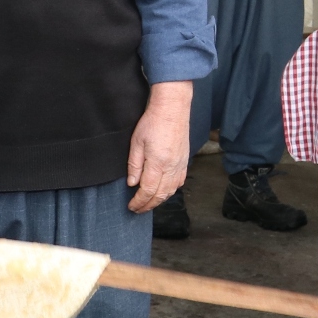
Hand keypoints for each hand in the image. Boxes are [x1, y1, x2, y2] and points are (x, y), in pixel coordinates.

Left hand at [127, 81, 192, 211]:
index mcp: (158, 163)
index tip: (132, 206)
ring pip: (172, 190)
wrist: (172, 108)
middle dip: (148, 205)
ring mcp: (180, 164)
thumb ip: (134, 165)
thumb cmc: (153, 122)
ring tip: (149, 203)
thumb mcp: (136, 142)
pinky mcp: (185, 160)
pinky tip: (164, 191)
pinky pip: (179, 182)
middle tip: (138, 209)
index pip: (148, 191)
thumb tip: (132, 183)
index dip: (139, 202)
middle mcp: (171, 167)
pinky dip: (171, 190)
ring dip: (160, 200)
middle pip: (161, 195)